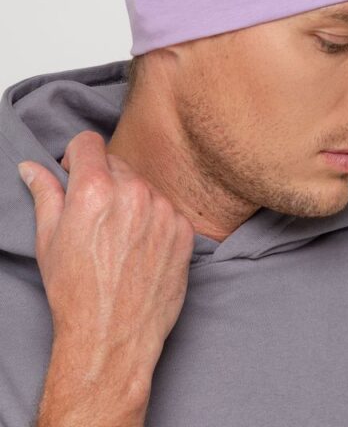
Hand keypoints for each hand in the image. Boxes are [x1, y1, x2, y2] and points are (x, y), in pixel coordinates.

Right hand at [17, 130, 195, 390]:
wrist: (112, 338)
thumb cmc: (74, 292)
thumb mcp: (49, 239)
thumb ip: (45, 194)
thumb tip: (32, 167)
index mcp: (95, 189)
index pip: (89, 141)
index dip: (77, 155)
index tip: (75, 171)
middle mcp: (133, 192)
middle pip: (117, 163)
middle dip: (104, 180)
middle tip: (95, 216)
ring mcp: (163, 209)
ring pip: (144, 186)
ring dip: (131, 200)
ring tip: (118, 239)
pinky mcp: (184, 229)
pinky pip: (166, 209)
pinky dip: (155, 221)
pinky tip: (141, 249)